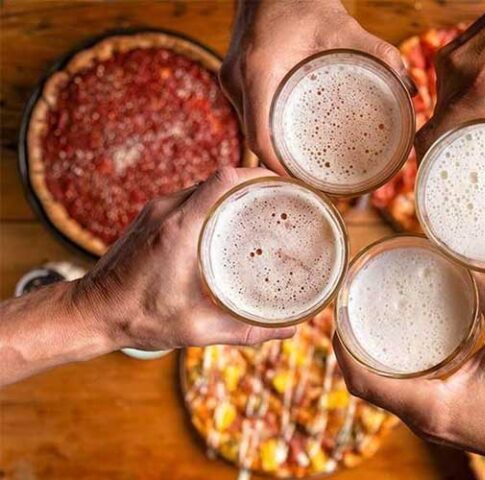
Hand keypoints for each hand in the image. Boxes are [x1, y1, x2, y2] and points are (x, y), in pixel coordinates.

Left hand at [73, 167, 294, 350]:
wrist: (91, 313)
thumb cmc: (140, 319)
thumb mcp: (198, 329)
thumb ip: (247, 330)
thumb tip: (289, 330)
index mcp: (181, 230)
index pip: (224, 180)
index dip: (258, 175)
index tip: (284, 186)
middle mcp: (168, 211)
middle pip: (220, 179)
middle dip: (254, 183)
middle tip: (283, 200)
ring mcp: (156, 210)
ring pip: (204, 186)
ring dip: (233, 192)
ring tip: (263, 209)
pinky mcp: (150, 216)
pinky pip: (190, 197)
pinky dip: (213, 201)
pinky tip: (229, 221)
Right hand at [220, 0, 411, 173]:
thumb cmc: (300, 0)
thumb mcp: (341, 26)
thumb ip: (377, 53)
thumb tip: (409, 87)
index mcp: (259, 72)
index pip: (260, 137)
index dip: (279, 167)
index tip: (304, 181)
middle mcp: (238, 80)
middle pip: (255, 138)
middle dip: (281, 163)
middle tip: (313, 179)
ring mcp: (232, 80)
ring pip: (251, 127)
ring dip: (273, 148)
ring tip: (304, 165)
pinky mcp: (235, 78)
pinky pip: (249, 114)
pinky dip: (268, 129)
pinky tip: (291, 138)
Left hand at [333, 274, 484, 478]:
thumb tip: (479, 269)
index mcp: (429, 406)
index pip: (363, 384)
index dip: (341, 351)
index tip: (335, 318)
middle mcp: (422, 418)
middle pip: (366, 386)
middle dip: (350, 349)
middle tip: (350, 310)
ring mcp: (430, 421)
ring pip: (383, 390)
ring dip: (369, 358)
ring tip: (369, 319)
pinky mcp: (441, 417)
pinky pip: (402, 391)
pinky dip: (393, 366)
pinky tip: (406, 341)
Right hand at [415, 1, 484, 200]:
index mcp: (476, 97)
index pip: (429, 141)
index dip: (427, 166)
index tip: (437, 180)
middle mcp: (455, 78)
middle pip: (435, 126)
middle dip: (447, 147)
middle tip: (463, 165)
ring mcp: (449, 61)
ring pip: (439, 105)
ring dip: (453, 122)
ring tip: (473, 135)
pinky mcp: (451, 51)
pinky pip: (445, 86)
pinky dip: (458, 100)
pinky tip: (479, 105)